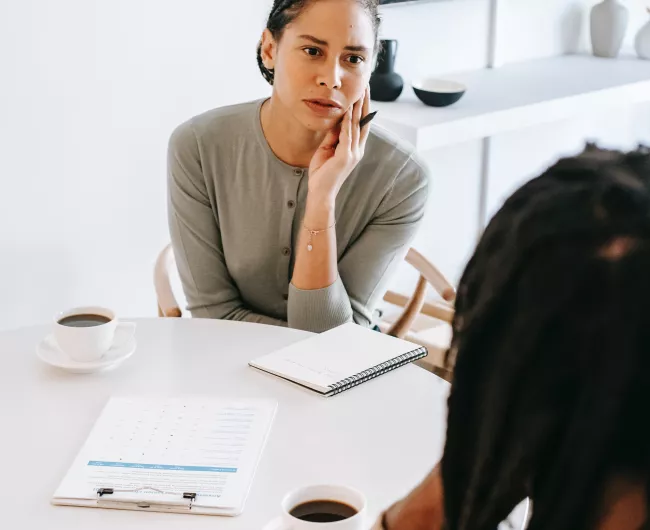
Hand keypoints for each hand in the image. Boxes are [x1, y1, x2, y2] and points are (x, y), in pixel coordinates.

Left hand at [308, 86, 370, 201]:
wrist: (320, 193)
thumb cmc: (322, 173)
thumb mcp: (327, 149)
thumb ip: (333, 136)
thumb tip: (336, 122)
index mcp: (354, 149)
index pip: (362, 124)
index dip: (363, 107)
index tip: (362, 92)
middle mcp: (357, 150)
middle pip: (364, 122)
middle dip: (364, 103)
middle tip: (366, 85)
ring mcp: (353, 154)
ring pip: (357, 126)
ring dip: (358, 108)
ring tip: (359, 92)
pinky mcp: (345, 157)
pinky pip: (347, 135)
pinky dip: (348, 122)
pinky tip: (348, 110)